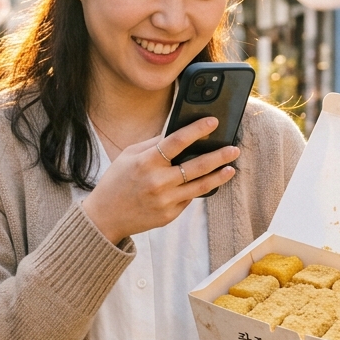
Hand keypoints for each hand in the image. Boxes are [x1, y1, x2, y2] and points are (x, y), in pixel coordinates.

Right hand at [81, 117, 239, 243]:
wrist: (105, 217)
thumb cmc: (117, 181)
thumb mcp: (129, 156)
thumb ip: (153, 144)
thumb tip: (178, 132)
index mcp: (146, 161)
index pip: (177, 141)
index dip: (197, 130)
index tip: (213, 122)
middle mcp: (158, 181)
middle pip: (197, 165)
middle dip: (219, 156)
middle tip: (234, 149)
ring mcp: (165, 200)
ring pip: (200, 186)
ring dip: (218, 176)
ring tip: (231, 168)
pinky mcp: (169, 214)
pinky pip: (188, 198)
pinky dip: (197, 189)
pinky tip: (207, 182)